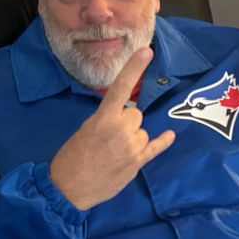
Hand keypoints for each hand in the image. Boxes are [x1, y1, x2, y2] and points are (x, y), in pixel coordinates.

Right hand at [50, 47, 175, 209]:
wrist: (69, 187)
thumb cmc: (73, 157)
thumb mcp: (85, 129)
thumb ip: (105, 119)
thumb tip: (120, 116)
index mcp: (103, 118)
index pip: (121, 87)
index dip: (134, 68)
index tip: (146, 51)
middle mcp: (120, 129)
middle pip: (135, 114)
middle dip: (126, 122)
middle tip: (109, 138)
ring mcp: (131, 146)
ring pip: (142, 131)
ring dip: (133, 138)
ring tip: (115, 152)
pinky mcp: (137, 163)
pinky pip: (155, 147)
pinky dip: (162, 141)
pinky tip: (169, 135)